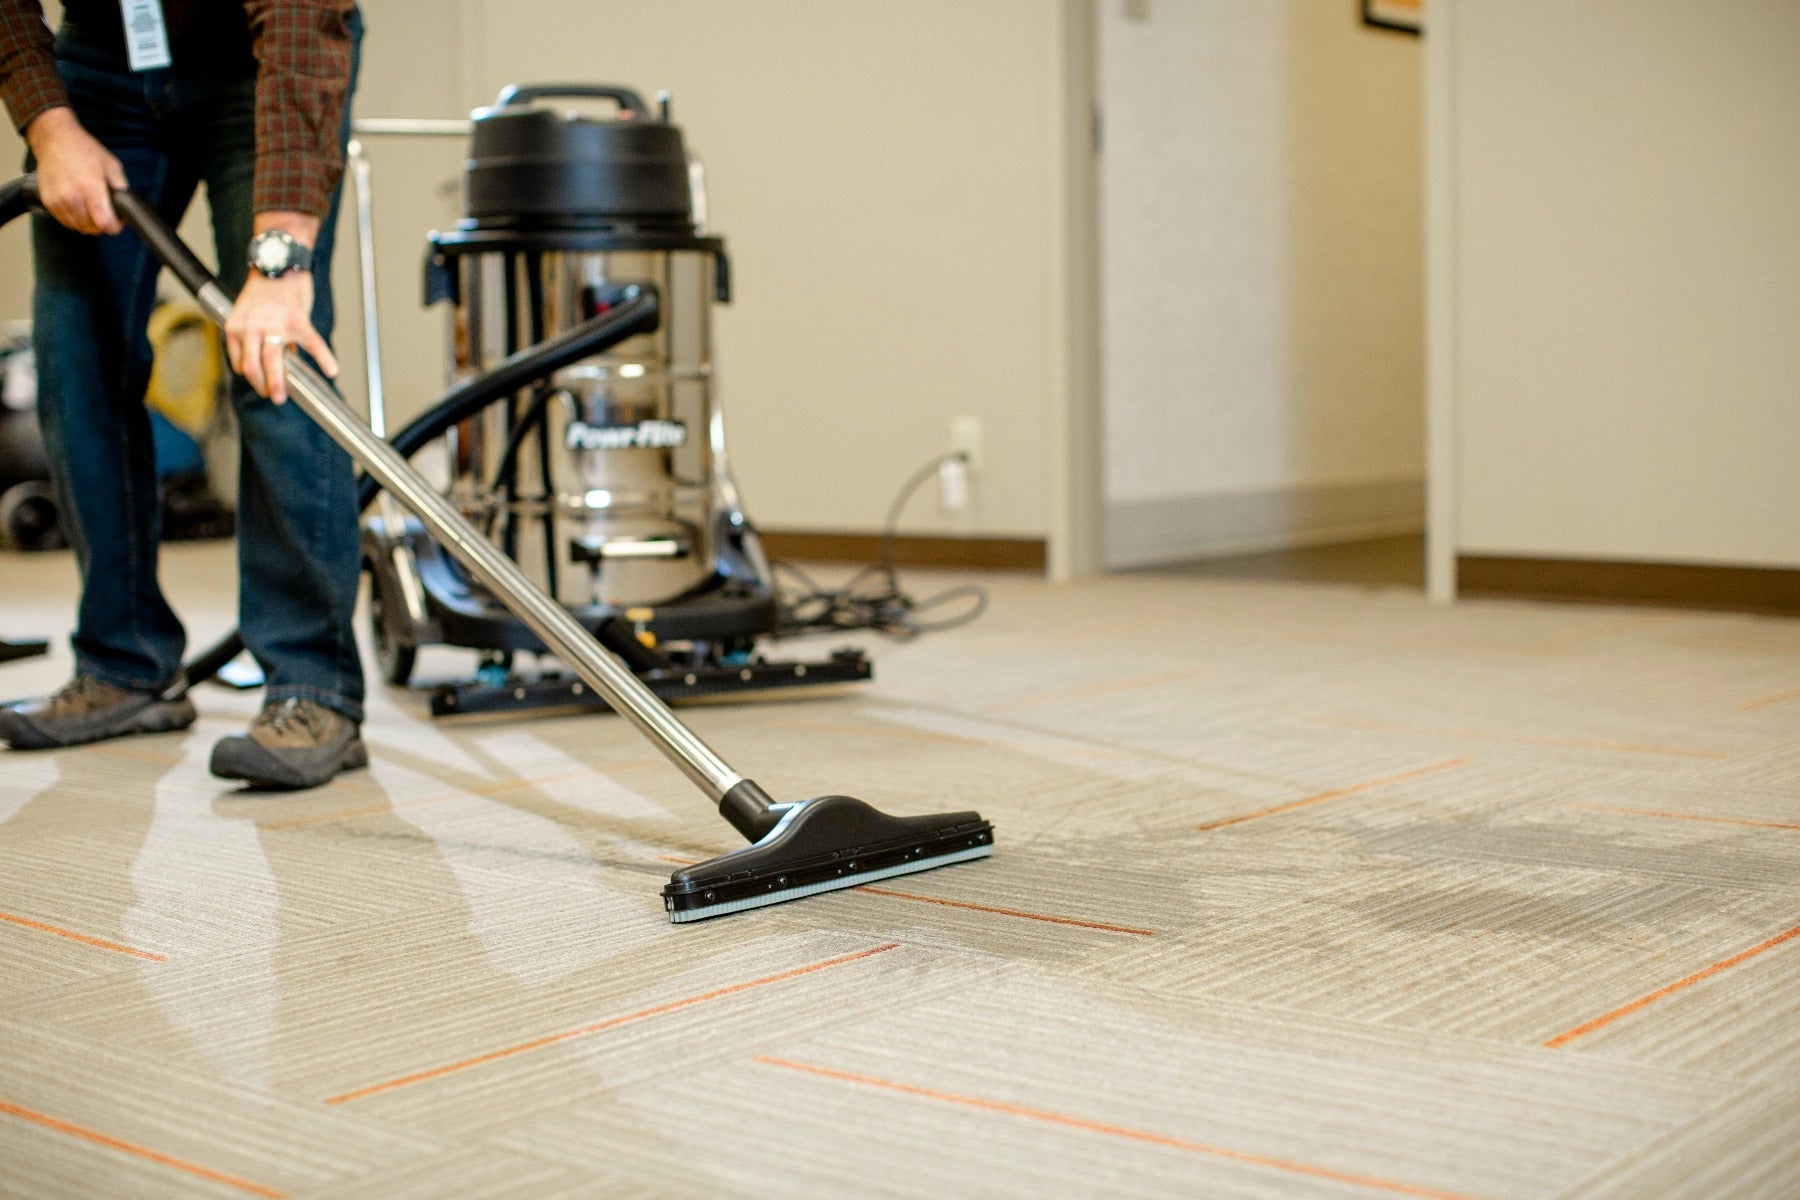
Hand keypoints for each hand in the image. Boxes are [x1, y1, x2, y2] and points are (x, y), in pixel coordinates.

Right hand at [25, 107, 125, 235]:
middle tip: (104, 210)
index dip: (115, 226)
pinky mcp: (48, 201)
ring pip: (79, 227)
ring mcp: (57, 200)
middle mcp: (72, 196)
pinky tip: (78, 204)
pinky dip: (74, 218)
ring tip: (90, 206)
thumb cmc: (84, 150)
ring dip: (87, 222)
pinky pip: (65, 221)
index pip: (104, 223)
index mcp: (90, 187)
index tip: (117, 220)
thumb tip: (127, 208)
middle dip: (102, 223)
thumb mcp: (111, 165)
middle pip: (92, 228)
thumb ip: (121, 188)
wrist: (54, 139)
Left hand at [224, 272, 338, 404]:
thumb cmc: (265, 288)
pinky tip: (332, 370)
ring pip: (273, 361)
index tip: (262, 386)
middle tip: (274, 398)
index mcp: (237, 327)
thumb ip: (256, 336)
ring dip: (278, 383)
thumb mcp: (249, 312)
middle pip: (252, 367)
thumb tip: (279, 358)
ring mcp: (275, 325)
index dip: (251, 378)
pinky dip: (324, 358)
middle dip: (262, 387)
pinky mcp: (297, 320)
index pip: (240, 363)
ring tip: (284, 396)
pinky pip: (312, 344)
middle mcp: (252, 327)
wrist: (278, 261)